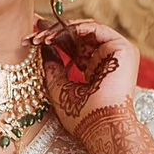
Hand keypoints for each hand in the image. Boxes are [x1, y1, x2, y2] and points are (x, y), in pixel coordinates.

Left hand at [36, 18, 146, 153]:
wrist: (101, 125)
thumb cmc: (82, 116)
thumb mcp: (60, 87)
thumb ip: (53, 66)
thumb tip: (43, 47)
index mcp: (96, 69)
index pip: (74, 47)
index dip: (54, 38)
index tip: (31, 36)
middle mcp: (108, 59)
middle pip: (78, 36)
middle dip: (53, 31)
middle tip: (33, 28)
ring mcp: (117, 52)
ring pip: (85, 30)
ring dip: (61, 31)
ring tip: (42, 38)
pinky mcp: (123, 48)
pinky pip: (96, 29)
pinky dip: (76, 29)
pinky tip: (57, 35)